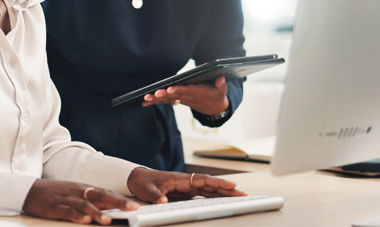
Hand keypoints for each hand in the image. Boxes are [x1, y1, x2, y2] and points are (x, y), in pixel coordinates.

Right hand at [23, 179, 137, 224]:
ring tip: (107, 219)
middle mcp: (77, 192)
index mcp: (83, 188)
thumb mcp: (74, 193)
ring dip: (97, 212)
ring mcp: (66, 199)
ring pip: (85, 205)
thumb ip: (90, 200)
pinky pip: (67, 211)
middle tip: (131, 209)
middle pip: (99, 196)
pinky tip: (84, 220)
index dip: (120, 199)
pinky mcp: (55, 207)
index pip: (105, 192)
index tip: (135, 205)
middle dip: (116, 203)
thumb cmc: (54, 193)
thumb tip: (109, 208)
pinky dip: (76, 216)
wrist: (29, 190)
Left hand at [126, 167, 248, 203]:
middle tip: (243, 194)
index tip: (231, 185)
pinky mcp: (184, 192)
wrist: (136, 178)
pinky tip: (222, 201)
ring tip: (238, 198)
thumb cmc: (142, 182)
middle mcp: (186, 182)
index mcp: (180, 179)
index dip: (217, 183)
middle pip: (210, 185)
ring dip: (222, 194)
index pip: (203, 180)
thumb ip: (156, 196)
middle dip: (227, 189)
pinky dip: (213, 197)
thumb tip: (163, 201)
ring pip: (208, 190)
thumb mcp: (147, 190)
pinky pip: (202, 195)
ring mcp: (186, 187)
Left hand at [142, 76, 229, 114]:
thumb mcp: (222, 89)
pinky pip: (165, 102)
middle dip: (164, 95)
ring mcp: (182, 99)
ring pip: (168, 99)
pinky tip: (144, 102)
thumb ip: (221, 84)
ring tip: (145, 99)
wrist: (214, 108)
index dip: (178, 90)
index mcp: (199, 92)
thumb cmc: (217, 94)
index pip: (187, 90)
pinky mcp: (178, 100)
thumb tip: (221, 79)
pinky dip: (155, 102)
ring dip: (156, 99)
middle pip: (175, 95)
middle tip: (153, 94)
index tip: (169, 89)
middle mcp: (188, 97)